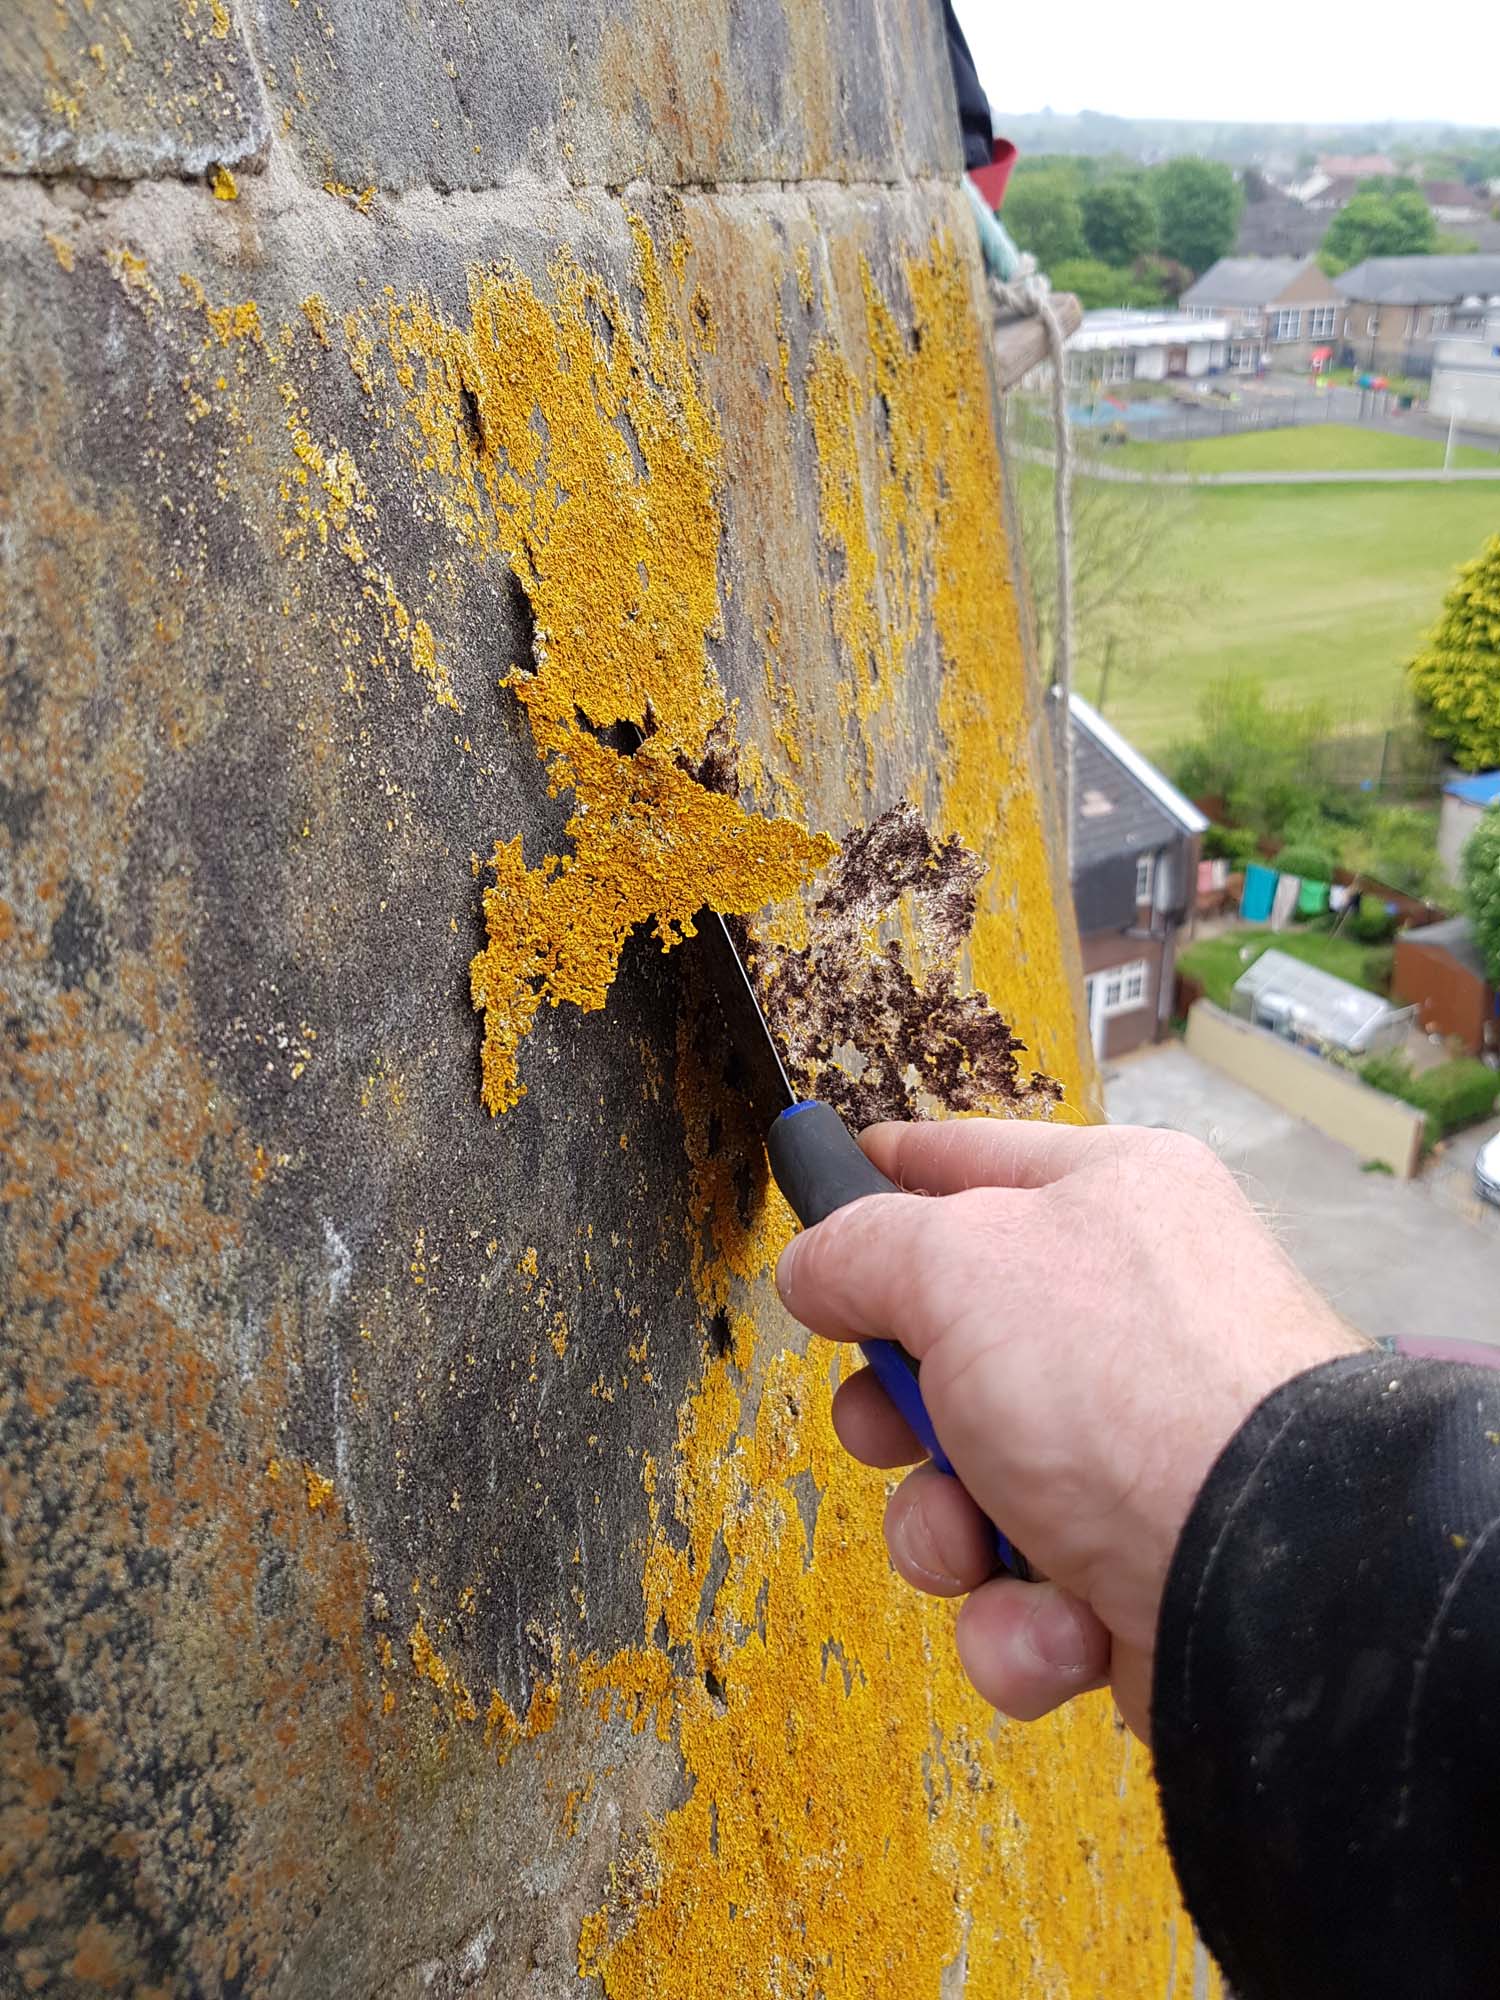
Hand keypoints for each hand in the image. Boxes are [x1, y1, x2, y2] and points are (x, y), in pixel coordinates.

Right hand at [774, 1119, 1361, 1739]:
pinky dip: (1021, 1617)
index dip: (886, 1176)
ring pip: (966, 1485)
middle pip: (949, 1346)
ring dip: (948, 1532)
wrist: (1265, 1586)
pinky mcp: (1142, 1569)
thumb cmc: (1131, 1388)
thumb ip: (860, 1247)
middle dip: (898, 1411)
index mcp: (1115, 1202)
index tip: (823, 1178)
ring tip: (984, 1545)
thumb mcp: (958, 1265)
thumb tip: (811, 1269)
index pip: (971, 1163)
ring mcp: (1139, 1450)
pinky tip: (1063, 1617)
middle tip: (892, 1425)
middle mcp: (1133, 1317)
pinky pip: (1022, 1591)